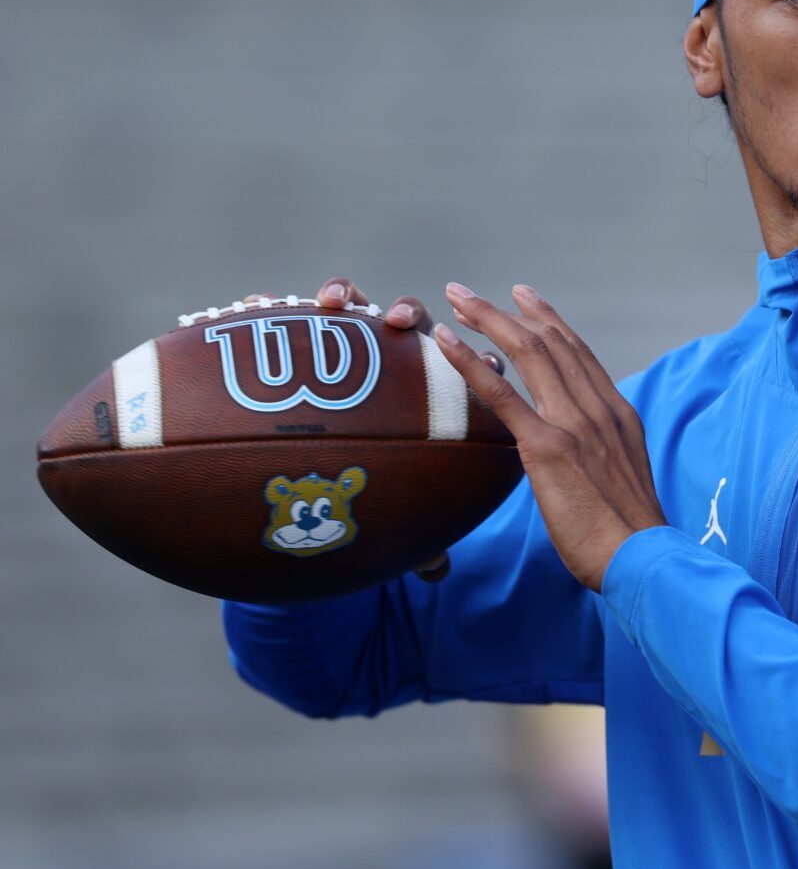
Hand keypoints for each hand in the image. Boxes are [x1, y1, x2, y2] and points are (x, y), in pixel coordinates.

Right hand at [243, 277, 504, 580]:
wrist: (312, 479)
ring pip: (350, 310)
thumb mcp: (397, 516)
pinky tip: (254, 304)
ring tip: (330, 303)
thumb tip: (436, 571)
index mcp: (430, 394)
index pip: (462, 367)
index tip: (470, 362)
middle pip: (407, 325)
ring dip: (345, 296)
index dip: (472, 358)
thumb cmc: (368, 495)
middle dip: (405, 313)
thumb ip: (419, 537)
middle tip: (395, 324)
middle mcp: (390, 361)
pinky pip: (284, 317)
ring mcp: (343, 348)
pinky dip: (272, 306)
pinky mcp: (297, 343)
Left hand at [434, 282, 665, 591]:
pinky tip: (446, 341)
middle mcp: (597, 409)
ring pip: (529, 353)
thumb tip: (579, 458)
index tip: (523, 299)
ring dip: (487, 320)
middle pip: (550, 343)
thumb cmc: (631, 535)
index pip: (578, 353)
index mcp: (616, 414)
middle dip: (508, 312)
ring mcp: (574, 424)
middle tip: (470, 295)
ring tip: (455, 300)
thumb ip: (601, 455)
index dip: (548, 321)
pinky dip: (470, 362)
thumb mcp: (624, 479)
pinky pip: (503, 394)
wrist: (642, 556)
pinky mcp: (548, 447)